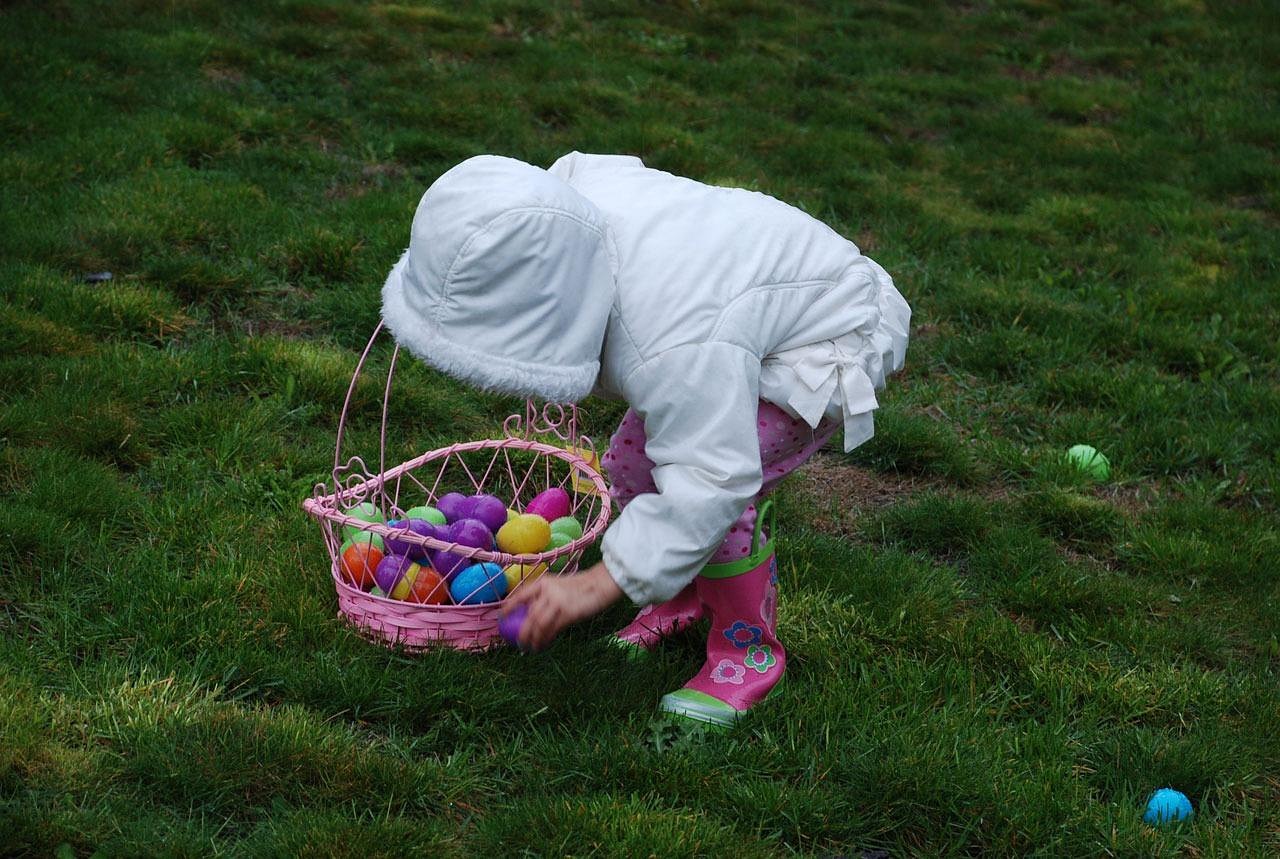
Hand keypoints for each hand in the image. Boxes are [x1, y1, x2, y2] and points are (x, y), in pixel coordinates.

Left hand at [501, 561, 622, 650]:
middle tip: (517, 642)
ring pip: (538, 626)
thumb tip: (533, 614)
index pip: (520, 595)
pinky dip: (545, 640)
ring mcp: (557, 602)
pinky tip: (543, 645)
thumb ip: (546, 597)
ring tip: (529, 648)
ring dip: (532, 640)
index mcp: (543, 583)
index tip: (501, 618)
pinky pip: (552, 631)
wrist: (602, 583)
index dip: (508, 607)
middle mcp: (547, 592)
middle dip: (521, 632)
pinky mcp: (567, 613)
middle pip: (528, 616)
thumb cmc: (582, 586)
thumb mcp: (560, 586)